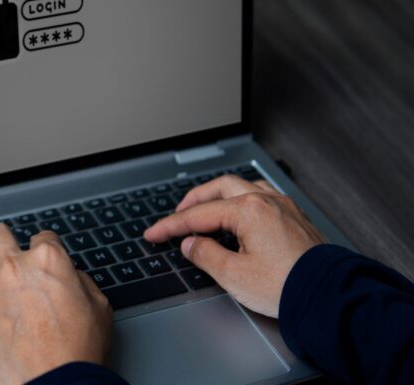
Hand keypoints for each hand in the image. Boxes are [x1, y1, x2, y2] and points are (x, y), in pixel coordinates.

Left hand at [0, 224, 111, 384]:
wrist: (57, 382)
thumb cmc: (80, 350)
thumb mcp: (99, 307)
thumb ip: (81, 281)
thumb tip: (70, 276)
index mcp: (48, 260)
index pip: (42, 236)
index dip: (46, 246)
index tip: (43, 254)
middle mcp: (14, 268)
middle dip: (2, 241)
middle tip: (5, 252)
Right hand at [144, 175, 324, 316]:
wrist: (331, 298)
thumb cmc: (288, 288)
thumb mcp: (234, 276)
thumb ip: (205, 255)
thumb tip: (192, 244)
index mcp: (248, 211)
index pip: (198, 215)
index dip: (171, 226)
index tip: (154, 233)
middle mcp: (267, 201)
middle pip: (220, 188)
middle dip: (194, 200)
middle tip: (177, 215)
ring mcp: (284, 207)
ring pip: (244, 186)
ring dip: (220, 195)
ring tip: (206, 209)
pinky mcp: (296, 218)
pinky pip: (263, 196)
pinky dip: (242, 200)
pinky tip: (240, 213)